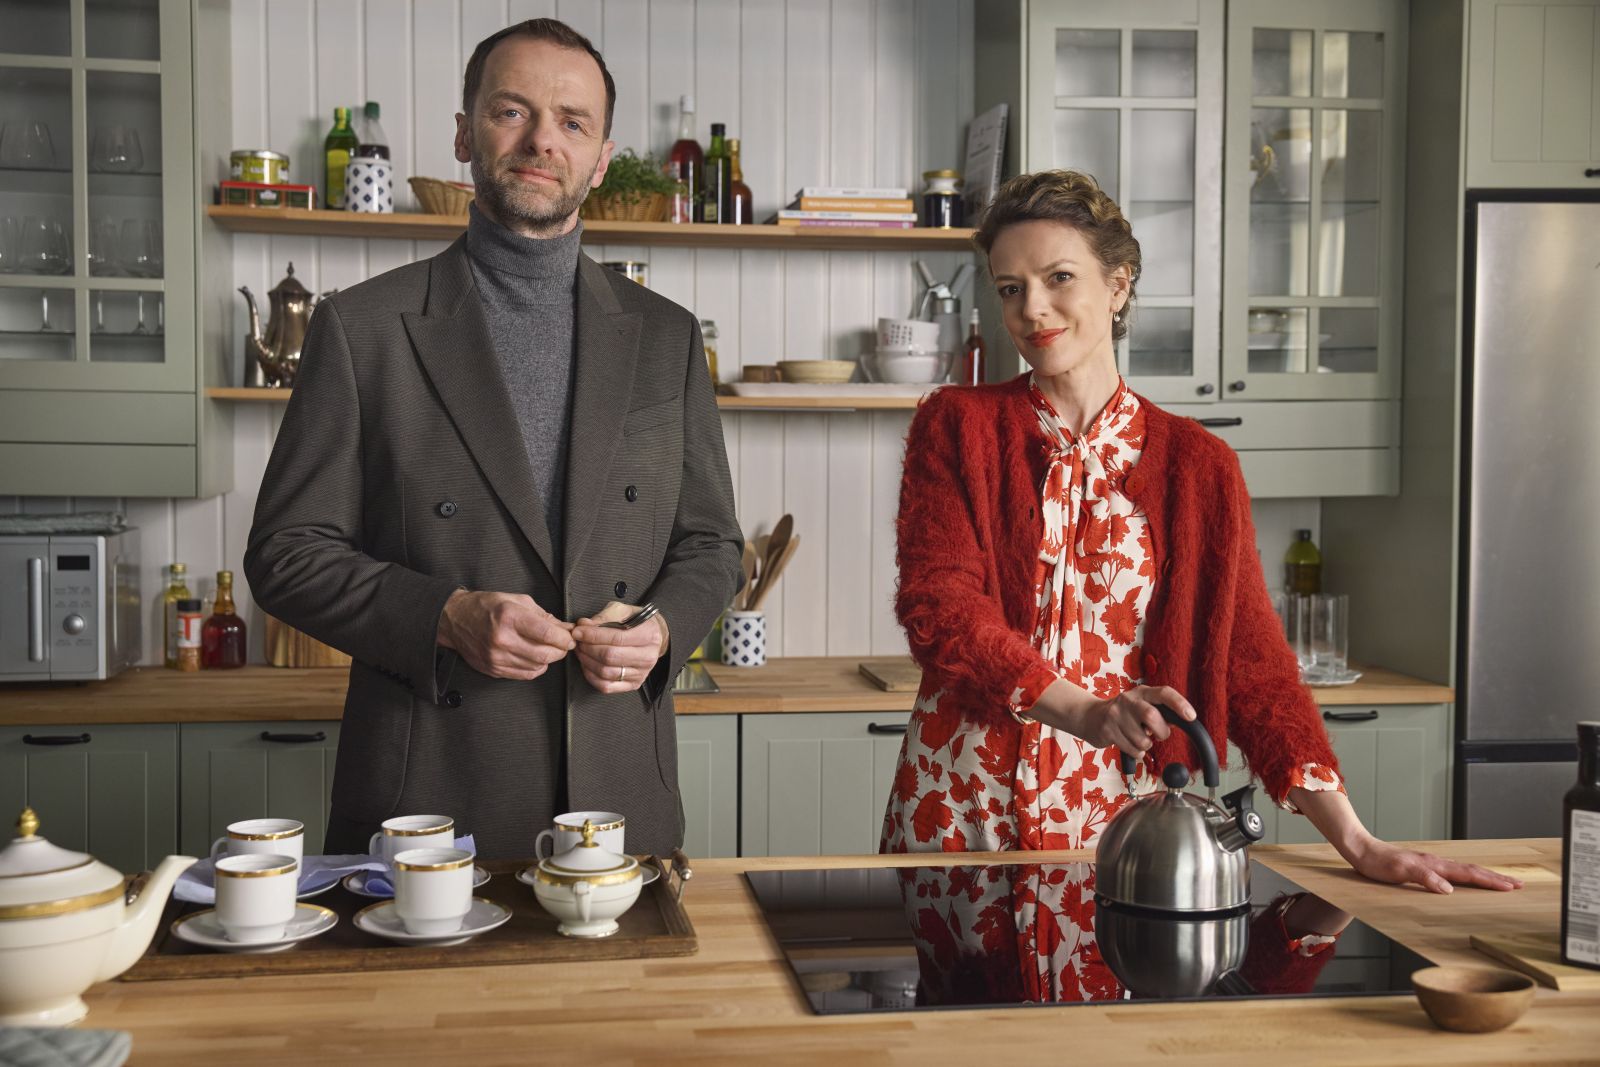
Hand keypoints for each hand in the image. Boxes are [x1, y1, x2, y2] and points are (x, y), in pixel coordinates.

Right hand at [436, 590, 574, 680]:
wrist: (455, 619)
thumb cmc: (486, 606)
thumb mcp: (517, 600)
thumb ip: (544, 616)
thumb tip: (565, 628)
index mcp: (509, 617)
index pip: (546, 634)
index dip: (565, 638)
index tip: (570, 637)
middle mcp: (502, 639)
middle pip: (544, 654)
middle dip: (561, 651)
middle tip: (564, 645)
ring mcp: (496, 657)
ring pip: (536, 667)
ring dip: (549, 660)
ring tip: (548, 649)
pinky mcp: (493, 669)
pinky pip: (524, 675)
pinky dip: (536, 668)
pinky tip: (534, 658)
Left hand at [571, 602, 669, 694]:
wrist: (653, 636)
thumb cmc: (636, 623)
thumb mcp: (623, 611)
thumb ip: (603, 617)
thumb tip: (584, 625)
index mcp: (649, 634)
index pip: (616, 638)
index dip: (593, 636)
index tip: (578, 631)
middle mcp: (648, 656)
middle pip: (610, 657)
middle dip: (588, 648)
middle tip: (578, 641)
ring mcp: (641, 673)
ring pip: (606, 672)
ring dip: (587, 661)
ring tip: (581, 651)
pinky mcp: (633, 684)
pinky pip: (606, 686)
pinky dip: (591, 676)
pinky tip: (587, 665)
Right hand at [1050, 683, 1197, 758]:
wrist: (1089, 716)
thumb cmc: (1124, 713)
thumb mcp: (1140, 705)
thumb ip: (1159, 711)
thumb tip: (1179, 721)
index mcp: (1141, 693)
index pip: (1163, 693)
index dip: (1179, 704)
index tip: (1191, 716)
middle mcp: (1128, 700)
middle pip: (1151, 716)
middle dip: (1160, 732)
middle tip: (1158, 735)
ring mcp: (1115, 715)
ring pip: (1143, 740)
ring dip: (1146, 746)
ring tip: (1138, 739)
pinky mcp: (1107, 731)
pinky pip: (1132, 750)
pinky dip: (1136, 753)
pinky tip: (1128, 744)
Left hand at [1347, 837, 1522, 894]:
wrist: (1362, 850)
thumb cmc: (1379, 862)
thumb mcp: (1400, 872)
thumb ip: (1425, 878)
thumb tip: (1449, 889)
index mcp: (1435, 865)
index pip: (1469, 874)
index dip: (1491, 881)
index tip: (1512, 887)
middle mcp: (1437, 863)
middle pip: (1473, 871)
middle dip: (1497, 878)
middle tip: (1519, 884)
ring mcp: (1431, 864)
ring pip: (1465, 870)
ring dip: (1485, 877)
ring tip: (1502, 882)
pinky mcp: (1424, 867)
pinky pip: (1453, 872)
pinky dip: (1468, 876)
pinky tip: (1467, 880)